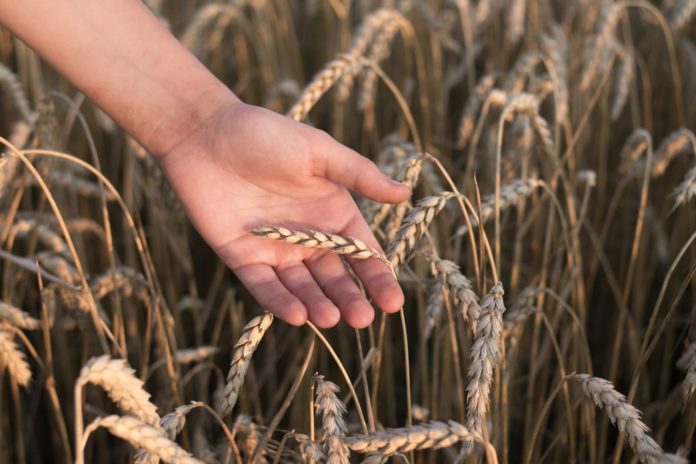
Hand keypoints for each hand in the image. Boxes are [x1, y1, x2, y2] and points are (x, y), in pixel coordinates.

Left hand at [159, 99, 410, 327]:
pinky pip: (263, 285)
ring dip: (317, 305)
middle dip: (349, 299)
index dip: (377, 278)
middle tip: (362, 320)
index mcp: (332, 213)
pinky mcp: (242, 256)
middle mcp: (307, 236)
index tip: (393, 303)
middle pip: (334, 277)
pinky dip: (279, 301)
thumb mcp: (319, 152)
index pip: (360, 253)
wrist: (206, 133)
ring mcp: (275, 249)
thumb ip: (359, 175)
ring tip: (331, 320)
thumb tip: (405, 193)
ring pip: (301, 286)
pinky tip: (297, 316)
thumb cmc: (267, 135)